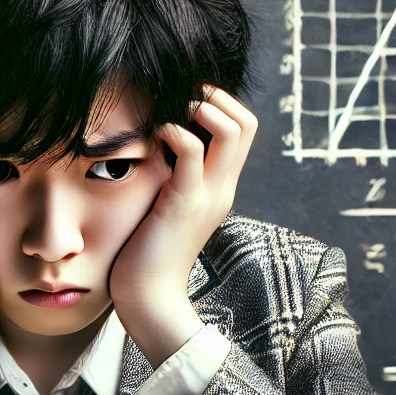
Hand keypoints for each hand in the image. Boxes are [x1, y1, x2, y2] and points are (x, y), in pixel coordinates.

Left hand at [109, 85, 257, 365]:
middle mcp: (223, 188)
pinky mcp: (184, 202)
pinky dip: (175, 131)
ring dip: (203, 108)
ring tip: (175, 112)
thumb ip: (170, 178)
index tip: (189, 100)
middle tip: (184, 97)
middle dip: (217, 97)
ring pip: (233, 131)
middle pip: (248, 124)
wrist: (149, 297)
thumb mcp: (166, 206)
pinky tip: (155, 134)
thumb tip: (152, 147)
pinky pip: (192, 150)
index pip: (244, 131)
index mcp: (220, 188)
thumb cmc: (148, 252)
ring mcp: (208, 195)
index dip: (222, 105)